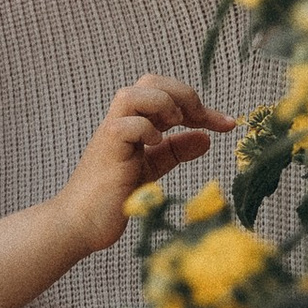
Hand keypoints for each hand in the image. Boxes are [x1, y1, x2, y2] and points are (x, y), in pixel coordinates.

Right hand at [55, 76, 232, 258]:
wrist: (79, 224)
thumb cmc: (111, 198)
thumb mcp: (151, 169)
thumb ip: (174, 152)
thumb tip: (207, 138)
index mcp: (135, 124)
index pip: (168, 97)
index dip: (200, 106)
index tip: (228, 124)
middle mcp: (122, 123)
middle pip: (150, 83)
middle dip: (183, 94)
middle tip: (203, 119)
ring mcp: (110, 135)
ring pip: (131, 94)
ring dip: (162, 103)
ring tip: (176, 124)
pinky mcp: (105, 152)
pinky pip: (123, 126)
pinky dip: (144, 130)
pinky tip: (155, 145)